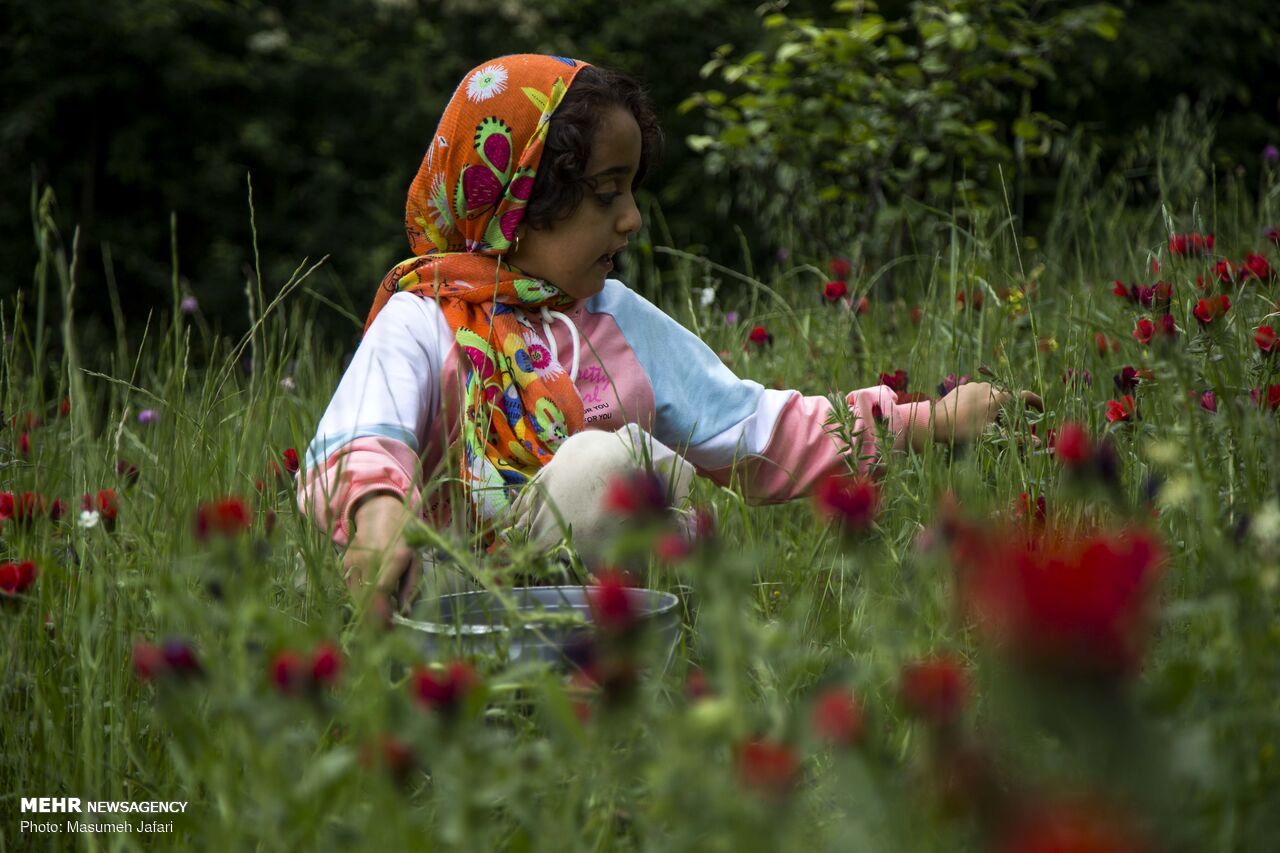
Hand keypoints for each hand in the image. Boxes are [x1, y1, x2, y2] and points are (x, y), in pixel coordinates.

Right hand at [342, 493, 420, 617]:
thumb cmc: (404, 540)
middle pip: (365, 599)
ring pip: (355, 597)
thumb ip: (410, 588)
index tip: (390, 629)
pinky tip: (370, 598)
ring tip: (380, 616)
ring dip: (366, 610)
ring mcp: (354, 561)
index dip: (383, 615)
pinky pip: (350, 589)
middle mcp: (369, 559)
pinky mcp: (344, 564)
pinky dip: (360, 598)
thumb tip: (404, 614)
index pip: (381, 592)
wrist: (380, 514)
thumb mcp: (415, 562)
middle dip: (374, 620)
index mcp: (392, 558)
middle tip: (385, 630)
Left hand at [932, 382, 1042, 443]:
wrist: (935, 421)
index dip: (1035, 402)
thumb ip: (1016, 438)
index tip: (1041, 409)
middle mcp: (988, 386)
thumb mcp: (991, 435)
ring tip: (992, 423)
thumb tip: (1038, 442)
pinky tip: (976, 417)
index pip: (1024, 395)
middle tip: (1014, 425)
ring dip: (997, 408)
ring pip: (992, 396)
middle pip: (1008, 398)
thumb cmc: (964, 430)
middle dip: (1013, 410)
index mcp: (999, 396)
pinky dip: (982, 404)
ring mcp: (973, 385)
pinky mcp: (962, 388)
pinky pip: (977, 395)